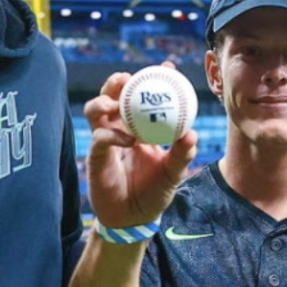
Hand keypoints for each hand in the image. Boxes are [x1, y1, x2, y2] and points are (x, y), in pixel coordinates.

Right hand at [83, 63, 197, 227]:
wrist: (134, 219)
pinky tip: (128, 140)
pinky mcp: (95, 157)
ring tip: (116, 103)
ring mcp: (105, 141)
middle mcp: (119, 128)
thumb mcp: (172, 173)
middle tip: (127, 77)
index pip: (142, 96)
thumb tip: (192, 133)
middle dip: (116, 81)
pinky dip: (111, 134)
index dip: (151, 79)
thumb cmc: (153, 193)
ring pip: (94, 110)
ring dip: (103, 101)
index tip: (166, 67)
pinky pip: (99, 138)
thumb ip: (181, 154)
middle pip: (111, 95)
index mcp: (139, 127)